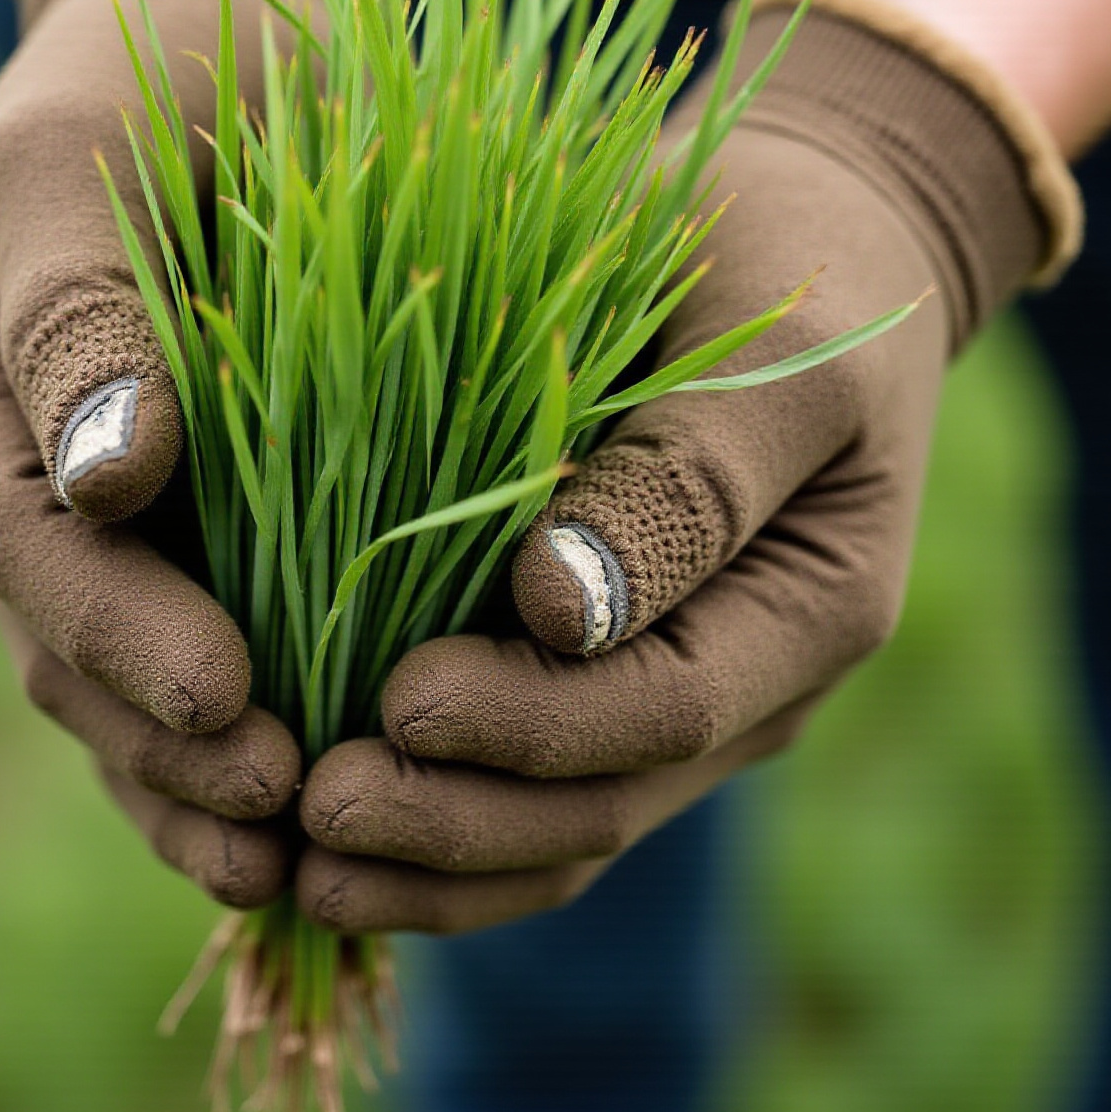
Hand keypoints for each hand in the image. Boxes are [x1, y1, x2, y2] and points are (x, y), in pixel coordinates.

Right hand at [0, 0, 338, 905]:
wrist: (230, 30)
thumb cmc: (148, 60)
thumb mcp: (86, 146)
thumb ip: (81, 307)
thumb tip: (113, 477)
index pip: (25, 549)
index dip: (118, 637)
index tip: (229, 701)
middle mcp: (33, 480)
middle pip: (73, 651)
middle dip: (172, 745)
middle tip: (289, 807)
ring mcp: (117, 519)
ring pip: (138, 686)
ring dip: (214, 780)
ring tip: (316, 847)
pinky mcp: (214, 530)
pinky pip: (223, 653)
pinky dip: (272, 729)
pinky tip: (343, 798)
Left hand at [294, 0, 1081, 932]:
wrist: (796, 243)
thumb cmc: (786, 265)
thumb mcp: (773, 350)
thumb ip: (685, 481)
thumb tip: (558, 614)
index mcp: (810, 611)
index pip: (665, 712)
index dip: (530, 725)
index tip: (399, 701)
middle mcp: (750, 688)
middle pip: (601, 804)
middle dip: (454, 824)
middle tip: (313, 814)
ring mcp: (676, 700)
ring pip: (557, 829)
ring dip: (430, 863)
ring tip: (300, 868)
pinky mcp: (599, 685)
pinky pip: (523, 790)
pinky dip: (433, 825)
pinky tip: (323, 843)